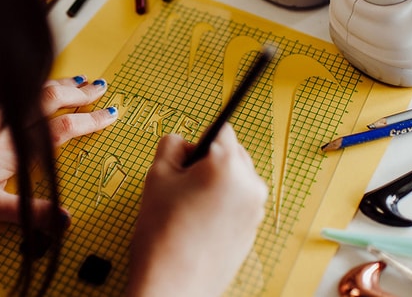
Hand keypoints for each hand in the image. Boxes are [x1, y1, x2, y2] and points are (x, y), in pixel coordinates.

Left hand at [0, 75, 116, 222]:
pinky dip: (29, 79)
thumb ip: (26, 212)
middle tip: (102, 87)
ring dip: (59, 83)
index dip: (89, 121)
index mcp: (15, 145)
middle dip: (81, 94)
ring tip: (77, 78)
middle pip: (52, 100)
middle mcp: (6, 122)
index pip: (63, 129)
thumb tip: (63, 220)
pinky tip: (29, 77)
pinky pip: (10, 85)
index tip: (110, 114)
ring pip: (33, 89)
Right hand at [127, 124, 267, 296]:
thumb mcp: (156, 175)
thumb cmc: (163, 234)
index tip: (186, 157)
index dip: (198, 140)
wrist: (172, 287)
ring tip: (188, 208)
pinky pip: (238, 203)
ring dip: (216, 183)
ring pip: (236, 179)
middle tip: (182, 185)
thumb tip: (184, 143)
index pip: (221, 129)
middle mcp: (250, 185)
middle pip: (232, 153)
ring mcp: (255, 210)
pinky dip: (222, 205)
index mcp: (229, 166)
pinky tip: (199, 224)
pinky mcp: (253, 230)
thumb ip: (171, 145)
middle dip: (209, 161)